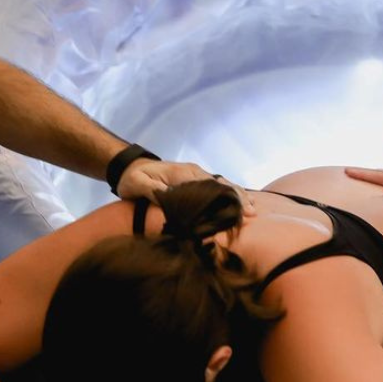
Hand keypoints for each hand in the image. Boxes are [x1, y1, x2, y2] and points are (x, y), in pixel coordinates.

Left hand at [118, 159, 255, 215]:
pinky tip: (237, 205)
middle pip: (222, 184)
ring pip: (221, 185)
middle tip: (252, 214)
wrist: (130, 168)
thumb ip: (152, 190)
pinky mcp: (193, 183)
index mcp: (185, 173)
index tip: (239, 207)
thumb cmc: (133, 178)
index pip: (211, 184)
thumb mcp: (138, 183)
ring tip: (252, 211)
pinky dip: (228, 195)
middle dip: (238, 197)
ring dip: (237, 196)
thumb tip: (170, 198)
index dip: (226, 195)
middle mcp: (194, 173)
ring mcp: (195, 177)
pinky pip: (214, 188)